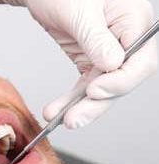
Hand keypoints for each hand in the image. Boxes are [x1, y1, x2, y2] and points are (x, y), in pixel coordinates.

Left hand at [8, 0, 157, 128]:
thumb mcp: (79, 12)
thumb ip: (97, 38)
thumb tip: (113, 64)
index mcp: (134, 20)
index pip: (141, 60)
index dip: (120, 80)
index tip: (95, 90)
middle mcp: (126, 39)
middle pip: (122, 80)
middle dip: (97, 102)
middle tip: (74, 118)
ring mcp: (108, 52)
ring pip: (102, 88)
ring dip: (81, 107)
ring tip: (61, 120)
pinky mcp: (90, 61)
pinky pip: (84, 86)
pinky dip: (69, 100)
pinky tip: (55, 110)